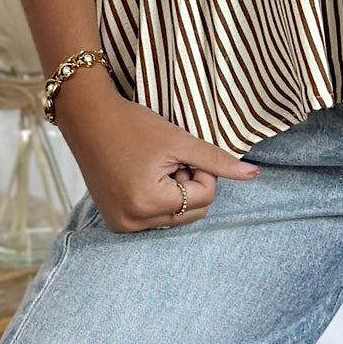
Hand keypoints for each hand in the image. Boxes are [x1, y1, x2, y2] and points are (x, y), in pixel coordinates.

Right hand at [56, 66, 259, 231]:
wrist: (88, 118)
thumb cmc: (132, 124)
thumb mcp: (179, 140)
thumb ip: (217, 160)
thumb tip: (254, 174)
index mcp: (149, 203)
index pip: (205, 198)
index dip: (202, 171)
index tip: (182, 151)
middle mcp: (133, 222)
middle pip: (193, 212)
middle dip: (189, 185)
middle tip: (168, 159)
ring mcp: (122, 225)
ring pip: (176, 217)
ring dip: (174, 193)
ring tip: (153, 166)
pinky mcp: (115, 223)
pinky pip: (155, 219)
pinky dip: (157, 200)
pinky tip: (141, 176)